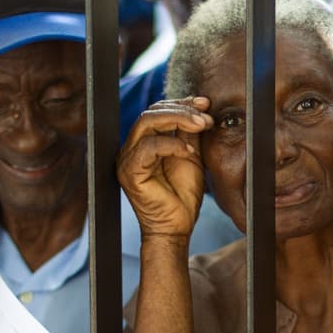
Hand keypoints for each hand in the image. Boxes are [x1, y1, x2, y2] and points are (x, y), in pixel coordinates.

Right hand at [117, 97, 212, 237]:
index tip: (205, 104)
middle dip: (181, 109)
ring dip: (178, 119)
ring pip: (147, 122)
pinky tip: (189, 152)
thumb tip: (199, 108)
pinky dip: (172, 144)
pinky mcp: (129, 172)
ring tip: (202, 126)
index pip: (157, 112)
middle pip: (151, 112)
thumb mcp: (191, 156)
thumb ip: (190, 134)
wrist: (177, 227)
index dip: (181, 104)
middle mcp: (131, 148)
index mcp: (144, 143)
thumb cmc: (183, 196)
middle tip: (206, 116)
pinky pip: (148, 147)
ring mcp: (127, 159)